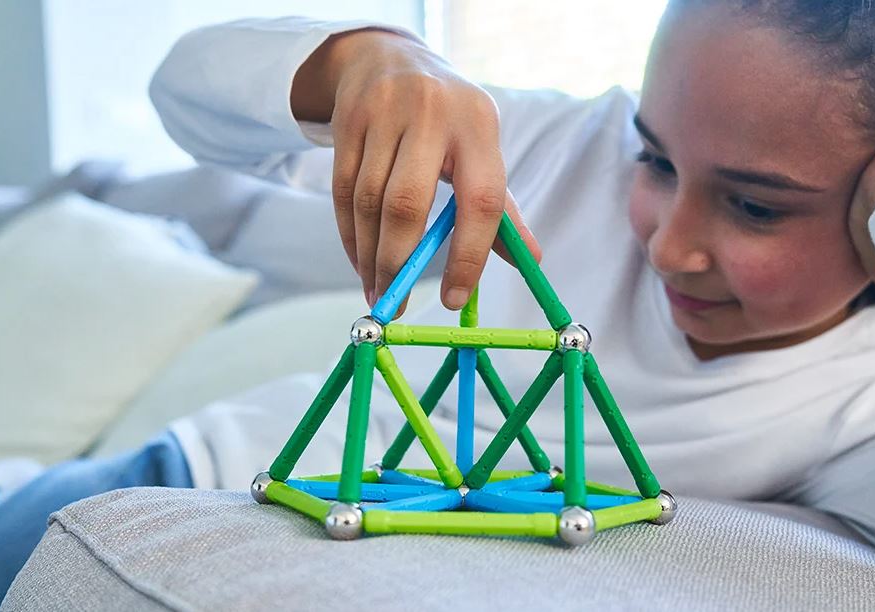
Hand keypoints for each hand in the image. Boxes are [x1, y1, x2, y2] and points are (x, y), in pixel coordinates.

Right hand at [291, 29, 540, 312]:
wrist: (388, 57)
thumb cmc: (449, 120)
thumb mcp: (482, 147)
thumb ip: (503, 207)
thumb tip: (532, 261)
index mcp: (478, 126)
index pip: (481, 200)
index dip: (469, 255)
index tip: (454, 298)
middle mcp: (431, 115)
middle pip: (408, 204)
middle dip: (399, 263)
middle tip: (396, 302)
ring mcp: (384, 113)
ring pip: (368, 202)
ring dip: (370, 257)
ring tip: (377, 290)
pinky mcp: (348, 120)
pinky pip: (342, 192)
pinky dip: (350, 235)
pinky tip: (360, 261)